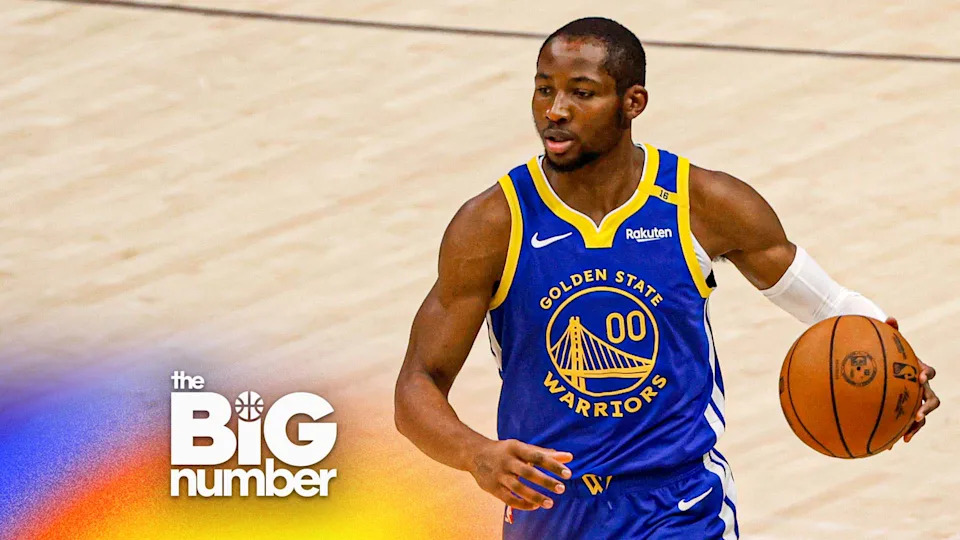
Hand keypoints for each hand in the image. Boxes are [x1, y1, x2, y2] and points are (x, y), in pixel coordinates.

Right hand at [468, 438, 572, 510]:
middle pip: (528, 472)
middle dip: (546, 481)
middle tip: (562, 489)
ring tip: (550, 503)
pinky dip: (522, 504)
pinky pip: (508, 499)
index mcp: (516, 447)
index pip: (537, 456)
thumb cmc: (506, 451)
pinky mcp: (492, 487)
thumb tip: (570, 457)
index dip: (553, 465)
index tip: (568, 473)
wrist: (474, 453)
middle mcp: (507, 460)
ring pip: (518, 488)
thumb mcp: (523, 448)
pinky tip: (535, 506)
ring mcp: (498, 475)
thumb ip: (546, 454)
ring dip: (535, 496)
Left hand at [884, 317, 939, 443]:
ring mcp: (915, 401)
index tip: (919, 376)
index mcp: (918, 370)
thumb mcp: (889, 342)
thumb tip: (890, 318)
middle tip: (917, 414)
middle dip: (926, 408)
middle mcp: (921, 387)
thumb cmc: (888, 353)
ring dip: (916, 426)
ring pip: (922, 416)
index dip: (926, 374)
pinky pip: (906, 424)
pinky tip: (888, 445)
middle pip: (932, 400)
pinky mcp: (905, 410)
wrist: (887, 366)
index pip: (928, 372)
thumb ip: (890, 331)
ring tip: (905, 437)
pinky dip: (900, 433)